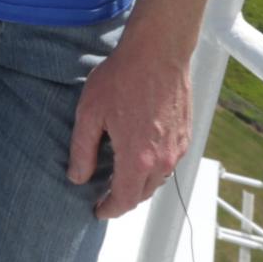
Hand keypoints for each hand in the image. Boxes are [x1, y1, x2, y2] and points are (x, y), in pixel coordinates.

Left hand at [66, 37, 191, 218]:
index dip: (108, 209)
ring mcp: (177, 147)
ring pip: (158, 179)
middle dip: (123, 199)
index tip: (97, 210)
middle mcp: (162, 159)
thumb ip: (82, 150)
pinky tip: (140, 152)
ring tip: (120, 174)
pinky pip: (169, 162)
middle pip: (143, 194)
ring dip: (140, 183)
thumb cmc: (124, 76)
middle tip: (105, 194)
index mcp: (137, 158)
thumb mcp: (90, 112)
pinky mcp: (185, 134)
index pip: (124, 200)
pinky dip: (154, 167)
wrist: (158, 51)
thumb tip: (77, 177)